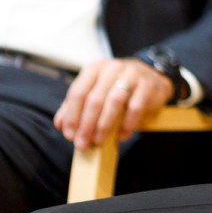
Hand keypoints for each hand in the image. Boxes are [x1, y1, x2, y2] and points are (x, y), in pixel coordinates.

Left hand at [55, 56, 175, 149]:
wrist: (151, 76)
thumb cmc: (117, 87)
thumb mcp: (95, 91)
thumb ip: (75, 106)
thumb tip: (60, 124)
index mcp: (94, 68)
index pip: (78, 92)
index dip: (71, 116)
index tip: (69, 135)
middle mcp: (112, 68)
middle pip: (94, 99)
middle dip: (86, 125)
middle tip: (82, 144)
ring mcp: (132, 74)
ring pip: (114, 101)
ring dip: (104, 125)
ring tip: (98, 141)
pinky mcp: (148, 85)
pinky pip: (135, 107)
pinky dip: (127, 124)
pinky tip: (121, 136)